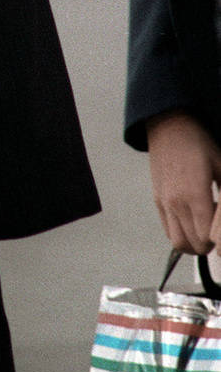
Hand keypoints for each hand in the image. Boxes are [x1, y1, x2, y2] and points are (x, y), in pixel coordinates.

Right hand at [146, 111, 220, 253]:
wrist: (169, 126)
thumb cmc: (198, 144)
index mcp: (194, 195)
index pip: (206, 237)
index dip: (219, 239)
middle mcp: (176, 202)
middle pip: (194, 245)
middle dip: (210, 245)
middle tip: (218, 231)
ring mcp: (164, 202)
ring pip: (178, 242)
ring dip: (194, 243)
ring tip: (204, 230)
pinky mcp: (157, 200)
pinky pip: (168, 230)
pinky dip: (181, 234)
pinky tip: (192, 221)